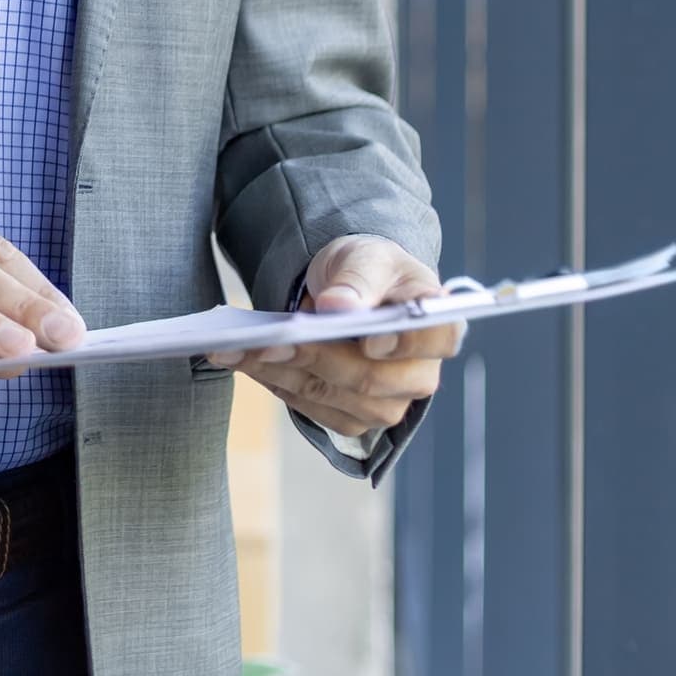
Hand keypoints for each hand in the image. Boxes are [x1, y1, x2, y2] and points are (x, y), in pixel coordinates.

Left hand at [206, 234, 460, 439]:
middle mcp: (419, 376)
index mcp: (437, 327)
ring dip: (281, 372)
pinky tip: (246, 361)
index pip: (432, 340)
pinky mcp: (353, 418)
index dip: (401, 343)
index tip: (368, 339)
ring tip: (237, 348)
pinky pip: (311, 409)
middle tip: (269, 340)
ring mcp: (388, 404)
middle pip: (368, 378)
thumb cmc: (369, 270)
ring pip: (332, 397)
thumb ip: (358, 279)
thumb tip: (339, 307)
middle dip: (314, 357)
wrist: (351, 289)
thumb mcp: (366, 257)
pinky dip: (276, 383)